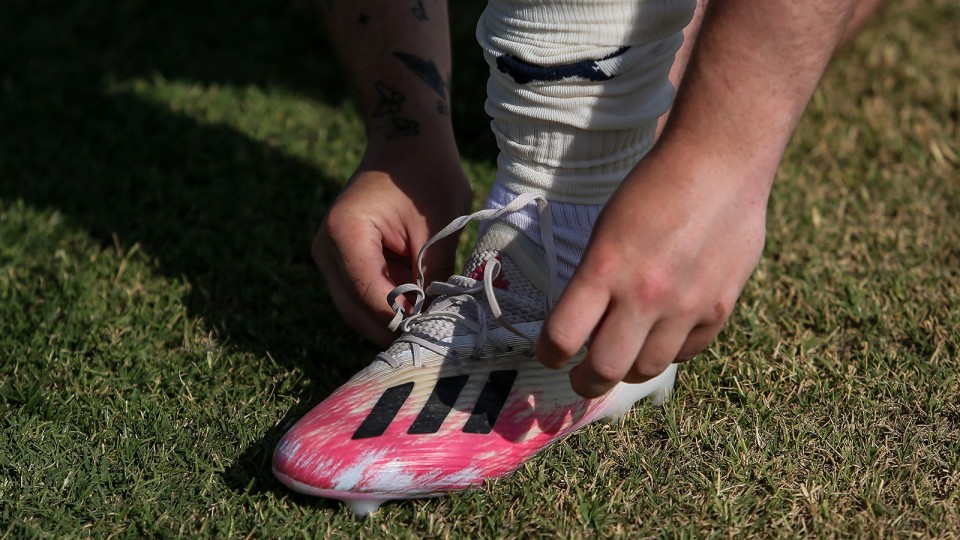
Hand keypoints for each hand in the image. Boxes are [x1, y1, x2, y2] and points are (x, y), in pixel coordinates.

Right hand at [314, 147, 471, 346]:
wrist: (407, 142)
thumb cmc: (426, 174)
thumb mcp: (440, 224)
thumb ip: (434, 274)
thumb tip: (439, 319)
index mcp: (345, 233)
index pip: (368, 295)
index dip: (400, 321)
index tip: (434, 333)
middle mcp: (327, 249)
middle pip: (355, 311)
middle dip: (393, 328)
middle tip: (434, 340)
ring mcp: (330, 257)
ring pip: (357, 309)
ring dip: (391, 320)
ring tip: (430, 325)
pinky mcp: (342, 261)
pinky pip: (363, 296)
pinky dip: (389, 306)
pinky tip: (420, 309)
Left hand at [535, 149, 770, 397]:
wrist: (719, 164)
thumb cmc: (653, 188)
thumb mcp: (606, 229)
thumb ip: (595, 280)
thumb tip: (581, 325)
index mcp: (605, 268)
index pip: (562, 336)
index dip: (548, 353)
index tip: (549, 354)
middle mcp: (644, 295)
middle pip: (605, 369)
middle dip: (585, 382)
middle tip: (581, 378)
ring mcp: (686, 306)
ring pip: (646, 369)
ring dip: (627, 369)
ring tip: (622, 359)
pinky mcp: (719, 309)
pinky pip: (686, 353)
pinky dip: (668, 352)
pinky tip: (661, 337)